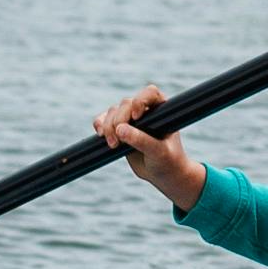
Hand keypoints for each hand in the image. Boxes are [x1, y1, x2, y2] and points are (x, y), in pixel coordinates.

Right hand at [92, 90, 206, 209]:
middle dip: (119, 120)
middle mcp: (145, 110)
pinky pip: (103, 120)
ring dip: (108, 126)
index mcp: (161, 109)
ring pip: (113, 112)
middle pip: (126, 104)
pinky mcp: (118, 129)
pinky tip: (101, 135)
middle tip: (118, 141)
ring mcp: (131, 119)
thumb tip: (119, 129)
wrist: (162, 174)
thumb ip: (141, 140)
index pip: (149, 93)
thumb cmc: (168, 161)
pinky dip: (99, 125)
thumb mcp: (158, 152)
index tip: (137, 117)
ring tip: (113, 145)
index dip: (140, 101)